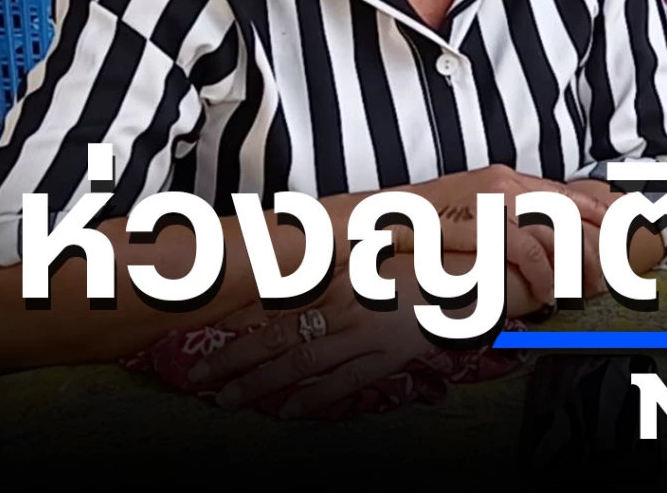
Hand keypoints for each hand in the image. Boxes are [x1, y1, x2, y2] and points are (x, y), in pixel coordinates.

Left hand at [189, 257, 432, 419]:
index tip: (204, 333)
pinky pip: (342, 382)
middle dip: (233, 359)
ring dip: (260, 383)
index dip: (236, 320)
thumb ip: (332, 267)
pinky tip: (287, 413)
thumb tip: (289, 276)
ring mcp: (362, 333)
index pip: (274, 300)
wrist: (466, 277)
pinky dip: (312, 399)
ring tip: (228, 399)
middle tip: (200, 379)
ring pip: (300, 363)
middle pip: (275, 337)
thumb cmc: (418, 261)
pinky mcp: (385, 356)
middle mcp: (342, 304)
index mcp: (335, 275)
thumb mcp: (370, 253)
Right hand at [388, 166, 615, 305]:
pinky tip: (546, 293)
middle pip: (571, 210)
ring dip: (574, 266)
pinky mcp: (481, 222)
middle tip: (609, 277)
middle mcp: (505, 184)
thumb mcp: (471, 212)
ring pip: (556, 230)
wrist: (379, 222)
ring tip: (580, 291)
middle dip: (596, 246)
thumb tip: (538, 242)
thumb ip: (505, 218)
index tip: (620, 238)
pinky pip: (528, 249)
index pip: (567, 193)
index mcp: (506, 179)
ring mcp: (493, 201)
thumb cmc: (424, 224)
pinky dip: (543, 274)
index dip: (600, 215)